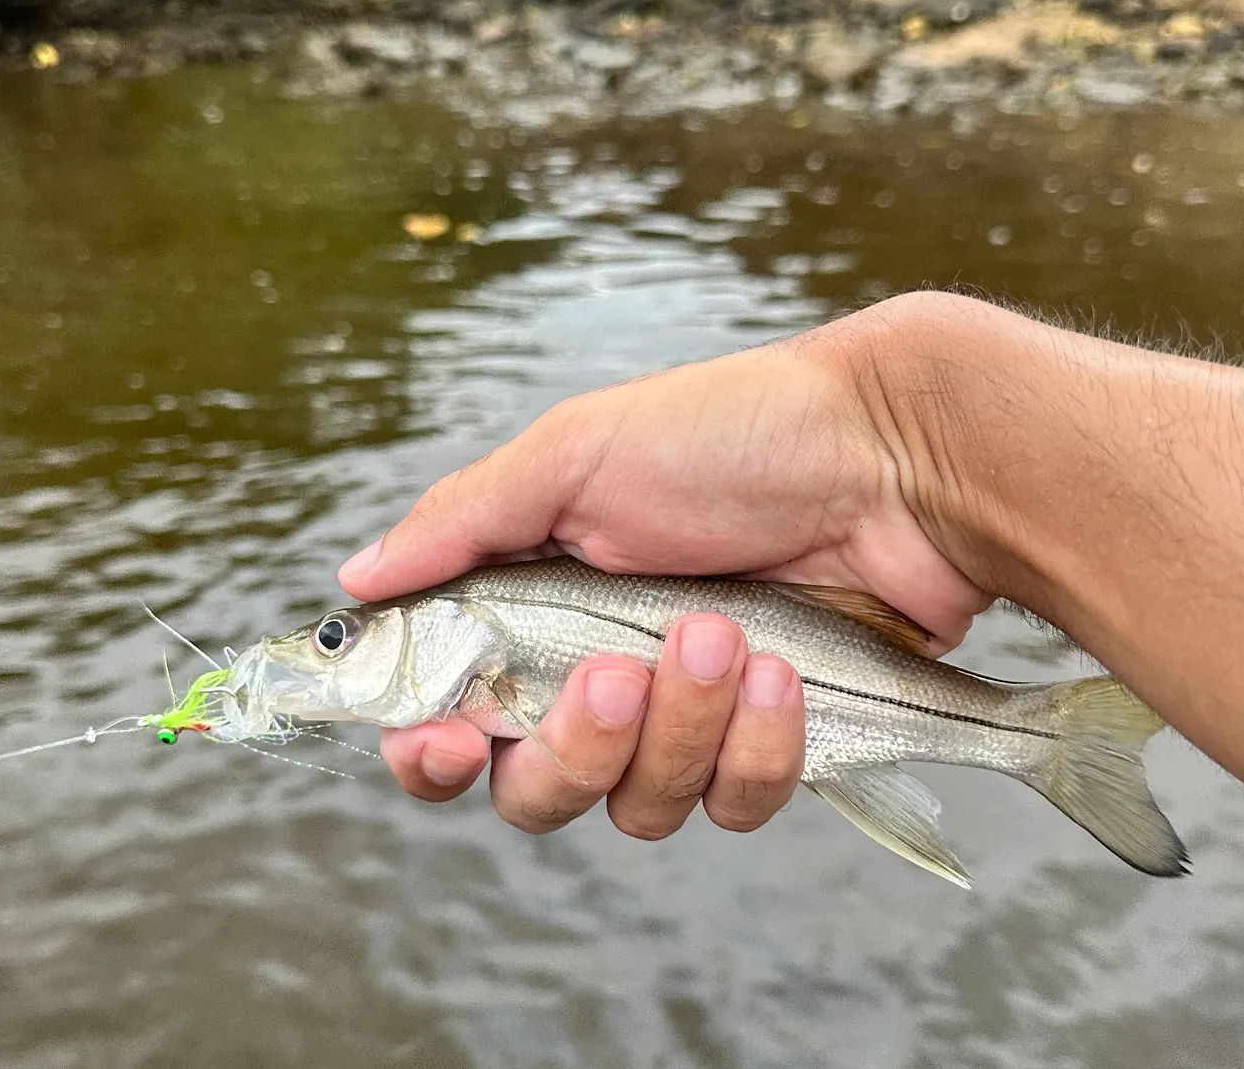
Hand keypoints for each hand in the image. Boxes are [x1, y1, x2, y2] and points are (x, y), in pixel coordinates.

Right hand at [338, 299, 992, 836]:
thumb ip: (460, 524)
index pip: (451, 717)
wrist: (887, 453)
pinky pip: (734, 803)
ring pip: (639, 808)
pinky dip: (755, 745)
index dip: (431, 752)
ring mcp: (687, 716)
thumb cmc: (726, 434)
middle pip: (535, 792)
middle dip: (573, 746)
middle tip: (618, 670)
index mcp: (535, 604)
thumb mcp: (575, 454)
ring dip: (680, 727)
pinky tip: (783, 671)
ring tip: (726, 633)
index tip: (446, 739)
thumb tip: (356, 580)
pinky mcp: (768, 743)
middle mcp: (599, 673)